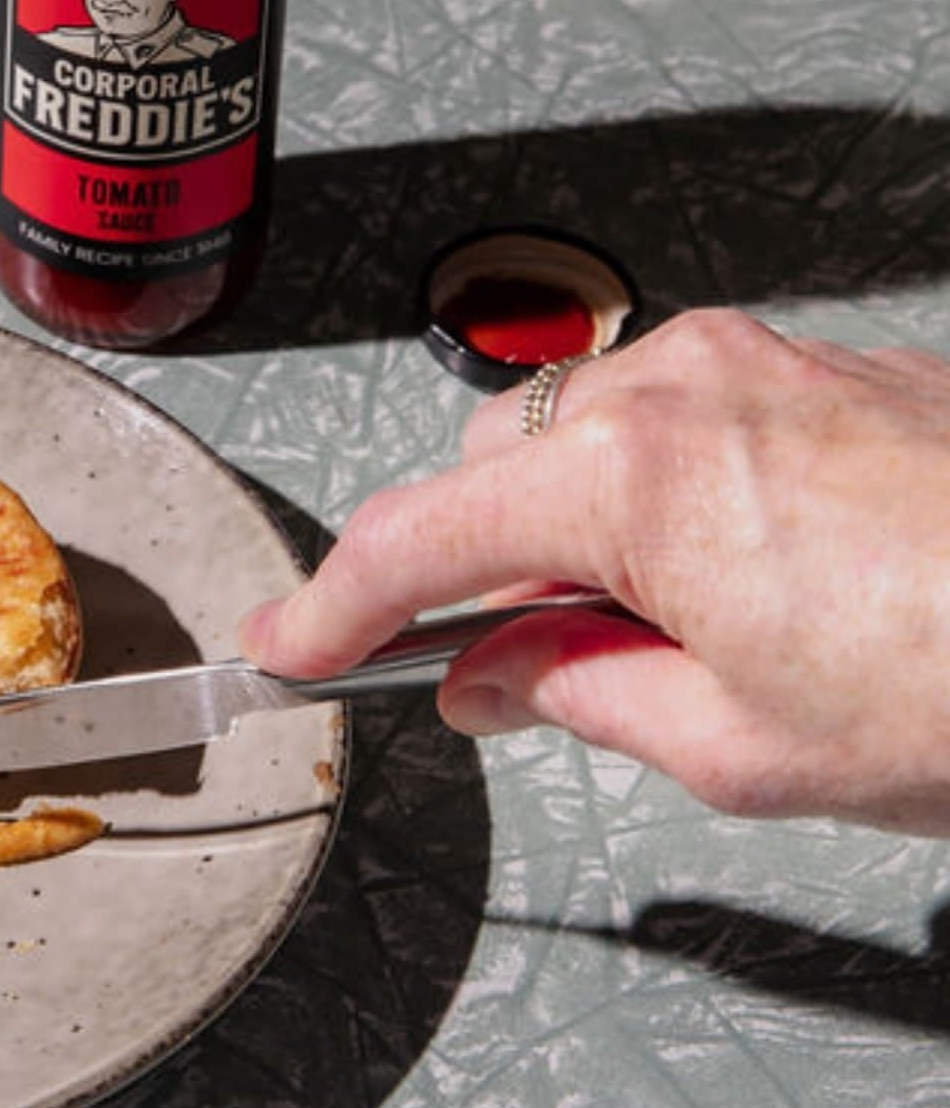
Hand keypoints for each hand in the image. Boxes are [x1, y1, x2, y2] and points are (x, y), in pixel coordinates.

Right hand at [239, 309, 949, 833]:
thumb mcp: (742, 746)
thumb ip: (579, 699)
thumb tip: (500, 681)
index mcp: (630, 477)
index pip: (417, 538)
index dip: (333, 605)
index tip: (291, 645)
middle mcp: (676, 385)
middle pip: (492, 469)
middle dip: (483, 568)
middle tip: (525, 676)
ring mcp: (752, 361)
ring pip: (582, 435)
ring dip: (578, 530)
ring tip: (669, 638)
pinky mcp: (816, 364)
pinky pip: (677, 415)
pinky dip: (658, 494)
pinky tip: (736, 578)